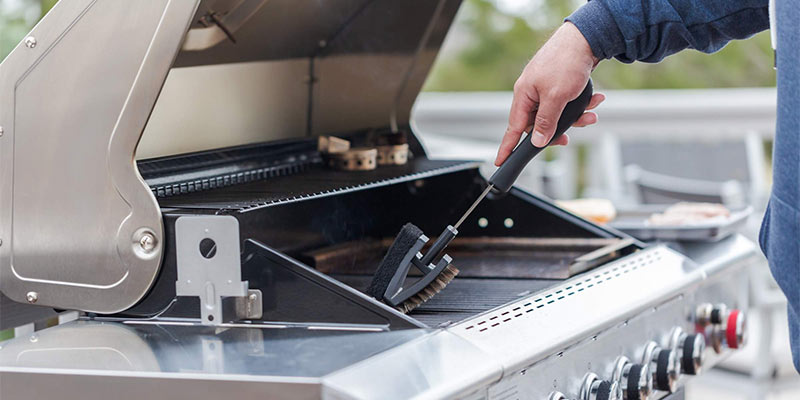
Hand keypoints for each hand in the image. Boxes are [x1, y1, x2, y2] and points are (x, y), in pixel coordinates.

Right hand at [495, 22, 604, 165]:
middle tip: (567, 139)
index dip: (507, 147)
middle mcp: (532, 92)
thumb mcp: (556, 97)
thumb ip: (545, 122)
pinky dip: (581, 105)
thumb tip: (537, 141)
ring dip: (575, 117)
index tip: (500, 162)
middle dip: (558, 130)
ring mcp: (545, 88)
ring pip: (557, 114)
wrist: (585, 38)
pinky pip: (566, 103)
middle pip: (539, 124)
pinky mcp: (559, 84)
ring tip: (590, 114)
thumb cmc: (566, 62)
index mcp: (524, 95)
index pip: (513, 128)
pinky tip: (595, 99)